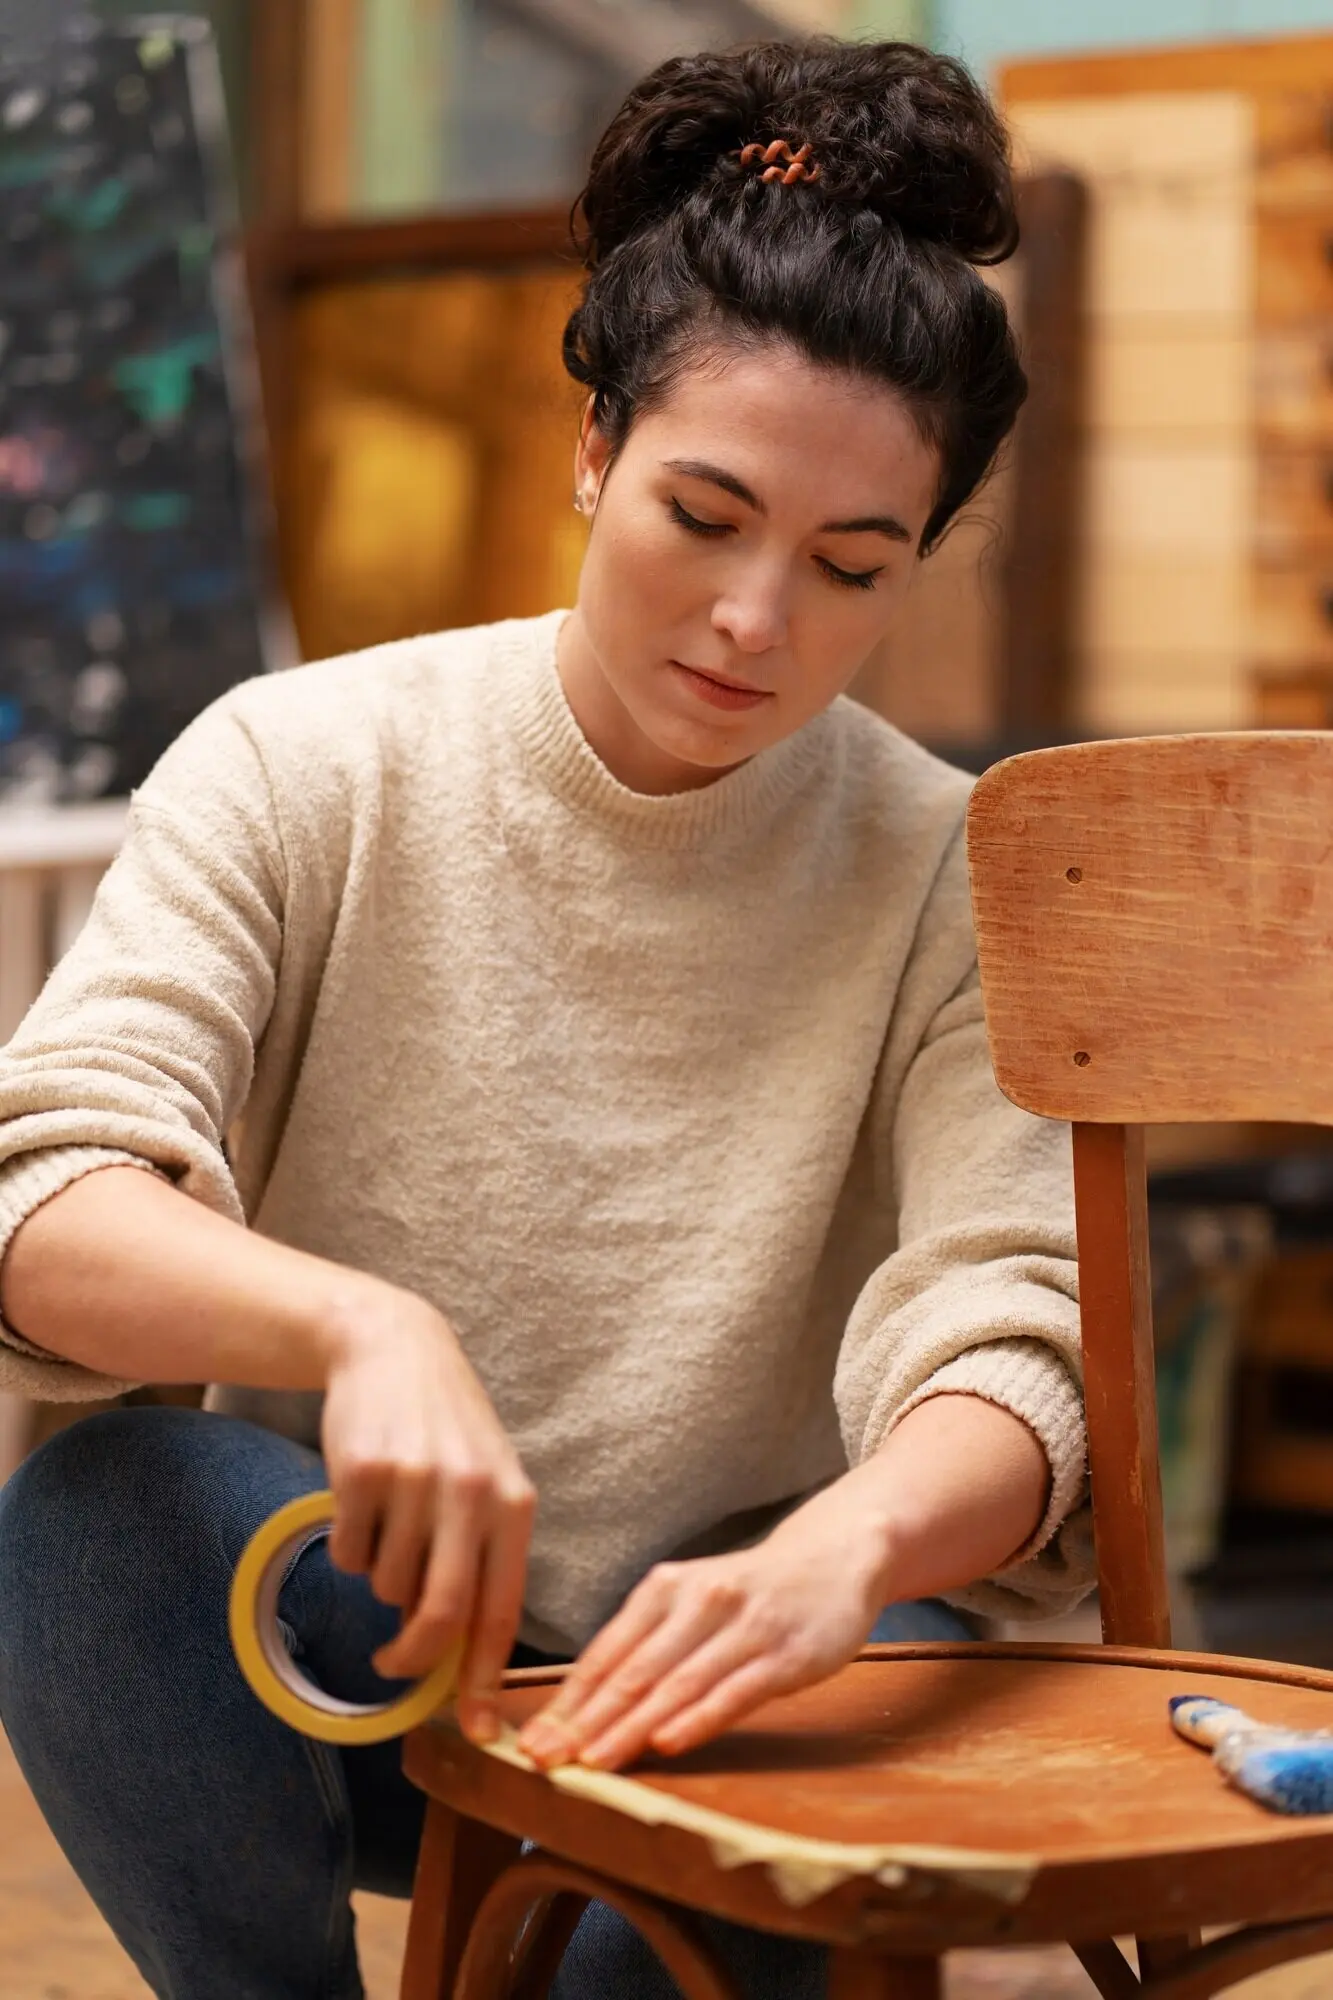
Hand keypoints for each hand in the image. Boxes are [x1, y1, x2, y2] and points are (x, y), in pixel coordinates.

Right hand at [319, 1281, 535, 1740]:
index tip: (481, 1732)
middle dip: (415, 1659)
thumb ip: (484, 1558)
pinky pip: (348, 1553)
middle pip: (440, 1614)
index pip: (502, 1611)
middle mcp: (470, 1494)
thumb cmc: (447, 1430)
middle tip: (394, 1666)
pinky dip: (349, 1546)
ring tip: (390, 1527)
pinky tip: (363, 1502)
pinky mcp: (361, 1472)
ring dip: (381, 1579)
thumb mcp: (487, 1483)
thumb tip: (466, 1657)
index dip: (488, 1680)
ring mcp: (414, 1482)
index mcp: (514, 1505)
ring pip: (386, 1586)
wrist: (394, 1348)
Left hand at [516, 1392, 1050, 1773]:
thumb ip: (645, 1648)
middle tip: (547, 1761)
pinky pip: (735, 1690)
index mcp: (665, 1589)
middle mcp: (699, 1602)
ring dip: (632, 1727)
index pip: (606, 1654)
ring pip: (678, 1684)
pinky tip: (669, 1742)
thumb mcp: (691, 1602)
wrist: (832, 1557)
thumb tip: (582, 1707)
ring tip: (595, 1762)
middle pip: (634, 1672)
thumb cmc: (750, 1592)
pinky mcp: (786, 1653)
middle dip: (586, 1722)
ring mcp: (744, 1627)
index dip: (567, 1702)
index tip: (532, 1744)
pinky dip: (698, 1717)